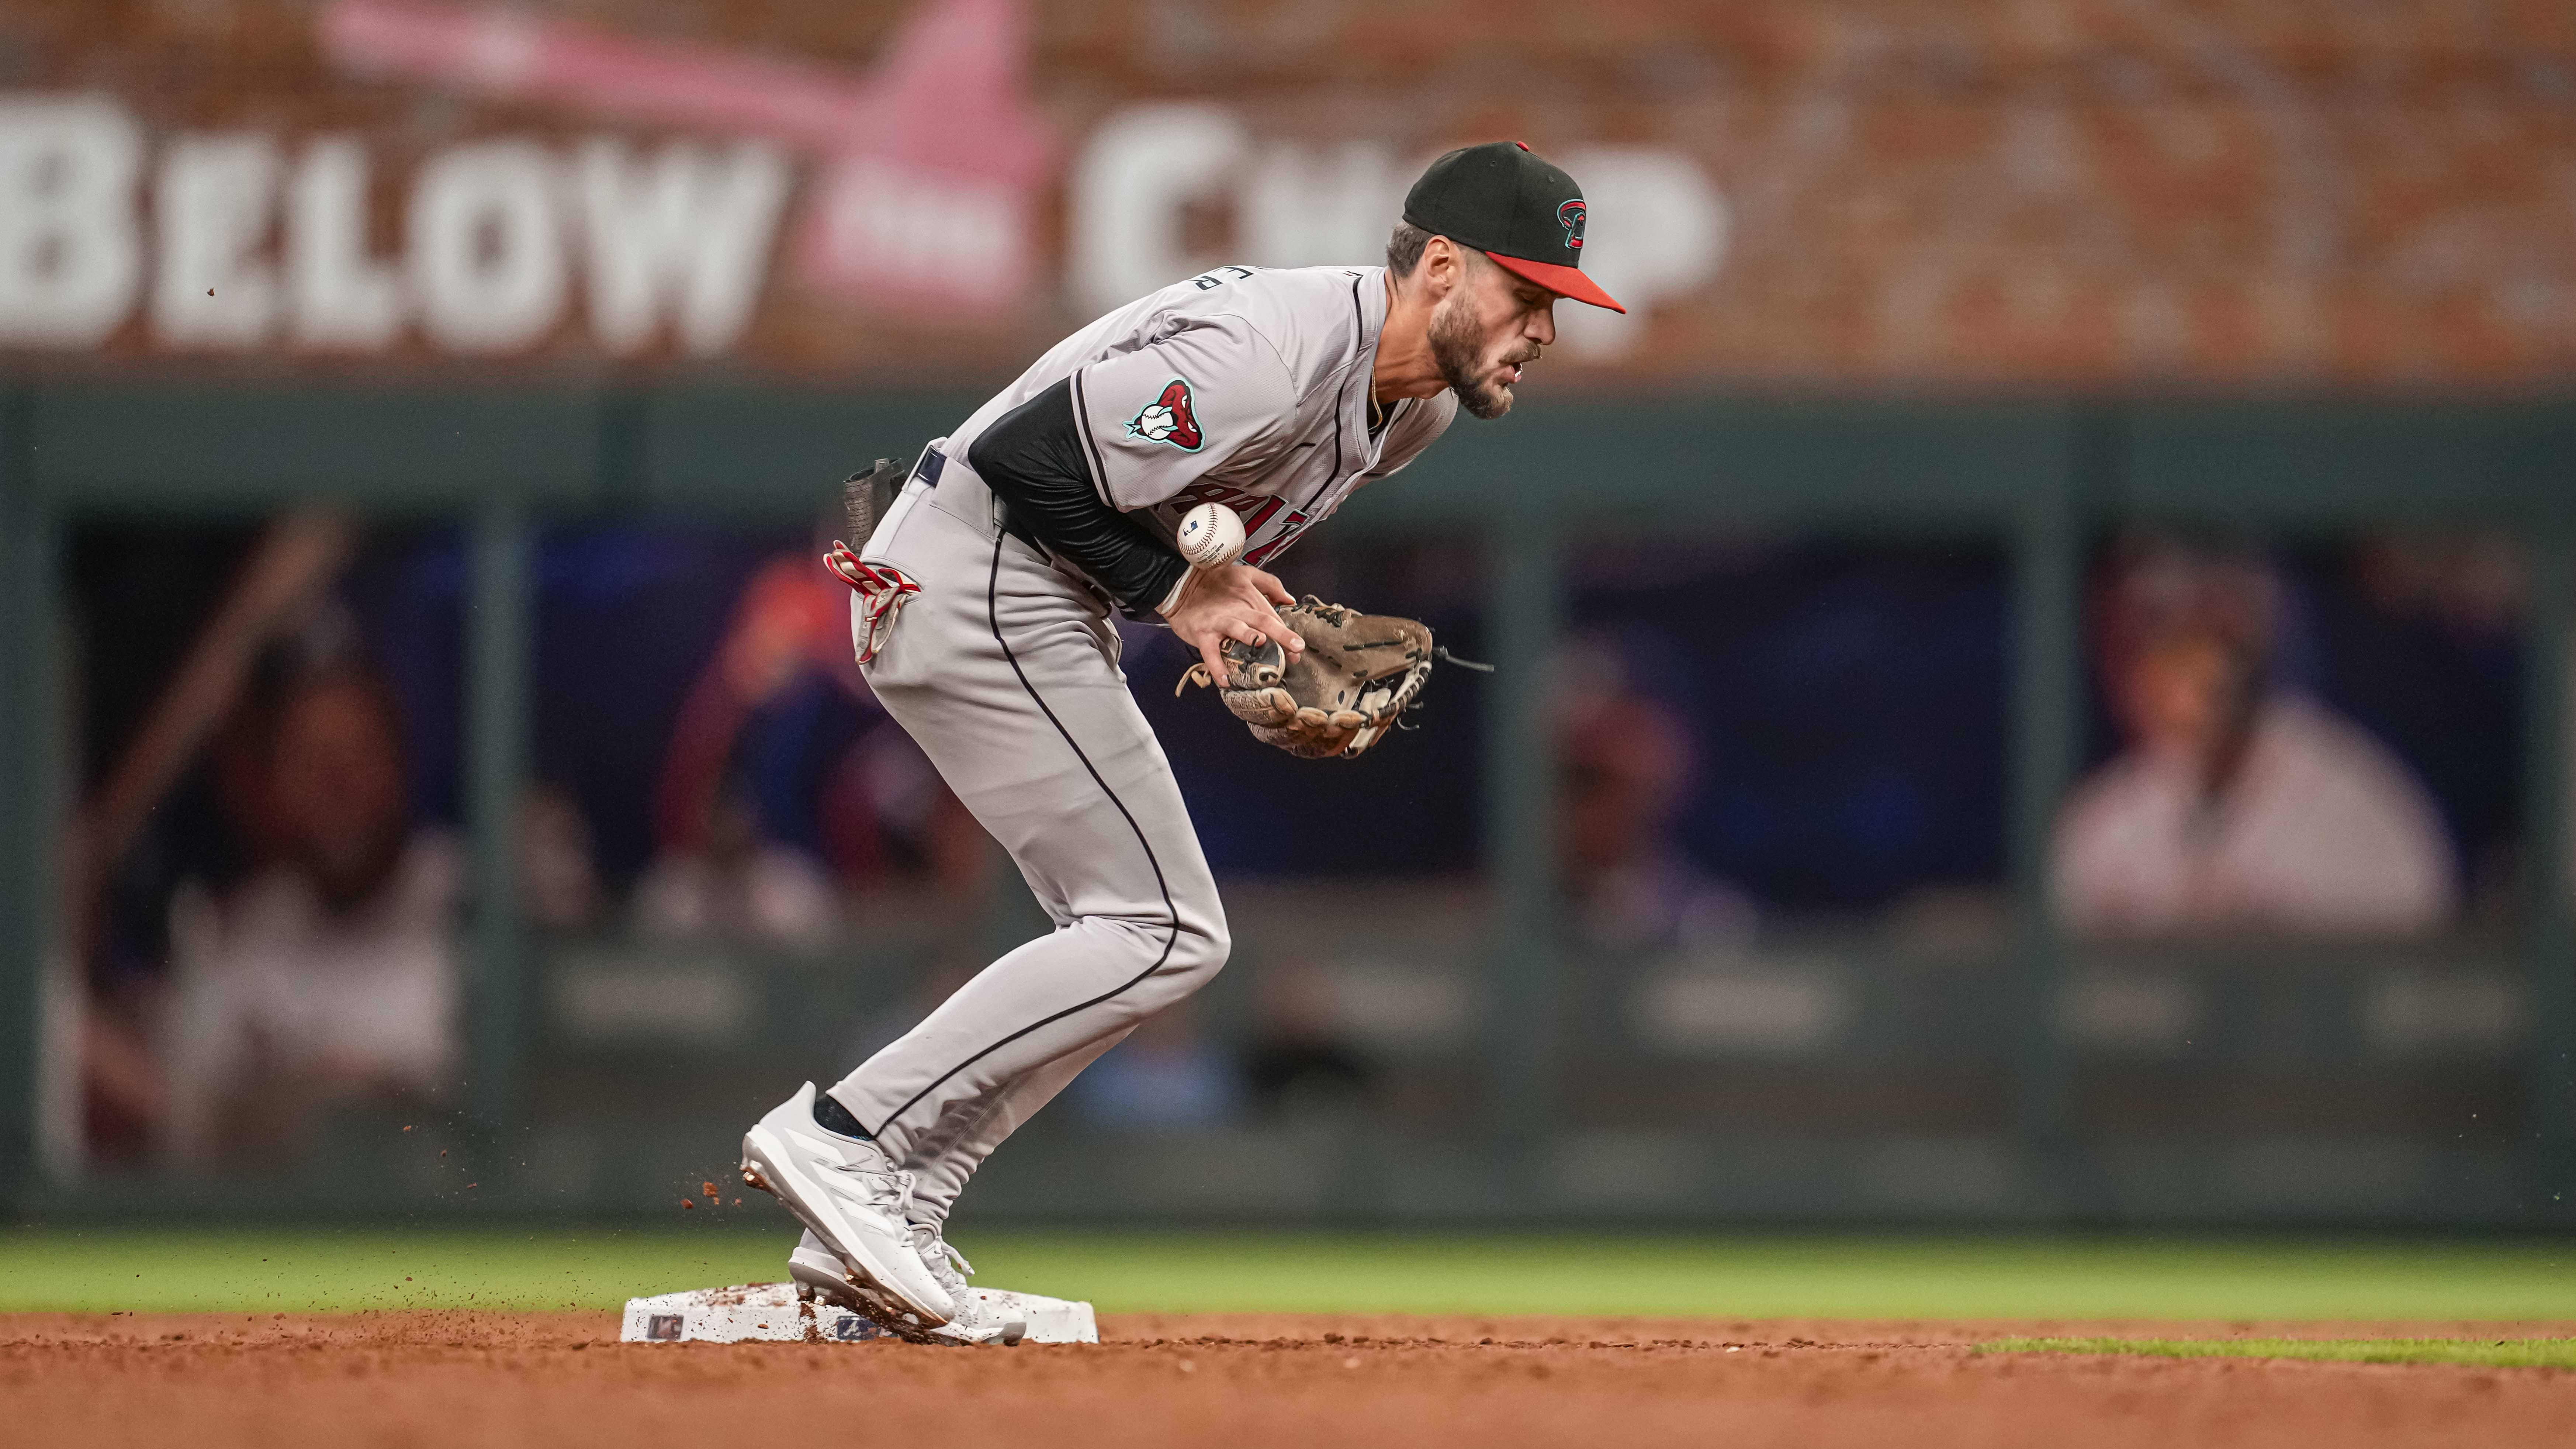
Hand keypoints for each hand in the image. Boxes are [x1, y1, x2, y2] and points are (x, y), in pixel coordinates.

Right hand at [1162, 563, 1301, 683]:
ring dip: (1249, 638)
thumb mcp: (1245, 574)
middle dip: (1280, 637)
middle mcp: (1237, 610)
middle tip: (1294, 652)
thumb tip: (1289, 600)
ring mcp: (1219, 622)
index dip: (1286, 633)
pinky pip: (1210, 651)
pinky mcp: (1202, 633)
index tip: (1298, 648)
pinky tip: (1225, 681)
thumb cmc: (1215, 581)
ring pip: (1237, 629)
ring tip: (1260, 646)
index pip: (1272, 617)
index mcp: (1250, 597)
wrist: (1181, 584)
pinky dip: (1216, 666)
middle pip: (1262, 622)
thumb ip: (1270, 584)